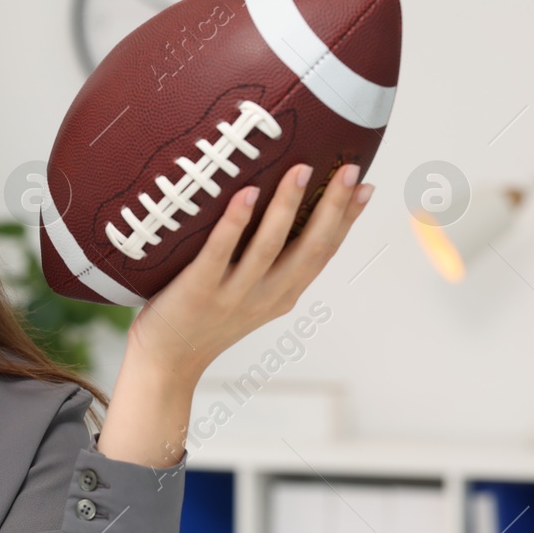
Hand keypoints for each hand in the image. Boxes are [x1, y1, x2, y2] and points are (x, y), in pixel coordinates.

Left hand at [128, 161, 373, 376]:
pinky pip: (220, 253)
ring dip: (287, 206)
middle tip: (349, 169)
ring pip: (269, 247)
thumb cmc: (202, 320)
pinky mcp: (199, 291)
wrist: (167, 363)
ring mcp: (233, 295)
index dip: (347, 220)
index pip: (324, 253)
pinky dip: (235, 223)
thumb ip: (266, 265)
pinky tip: (246, 193)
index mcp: (282, 295)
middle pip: (309, 248)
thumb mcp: (247, 297)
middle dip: (333, 207)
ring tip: (300, 169)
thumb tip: (277, 212)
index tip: (366, 186)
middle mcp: (265, 296)